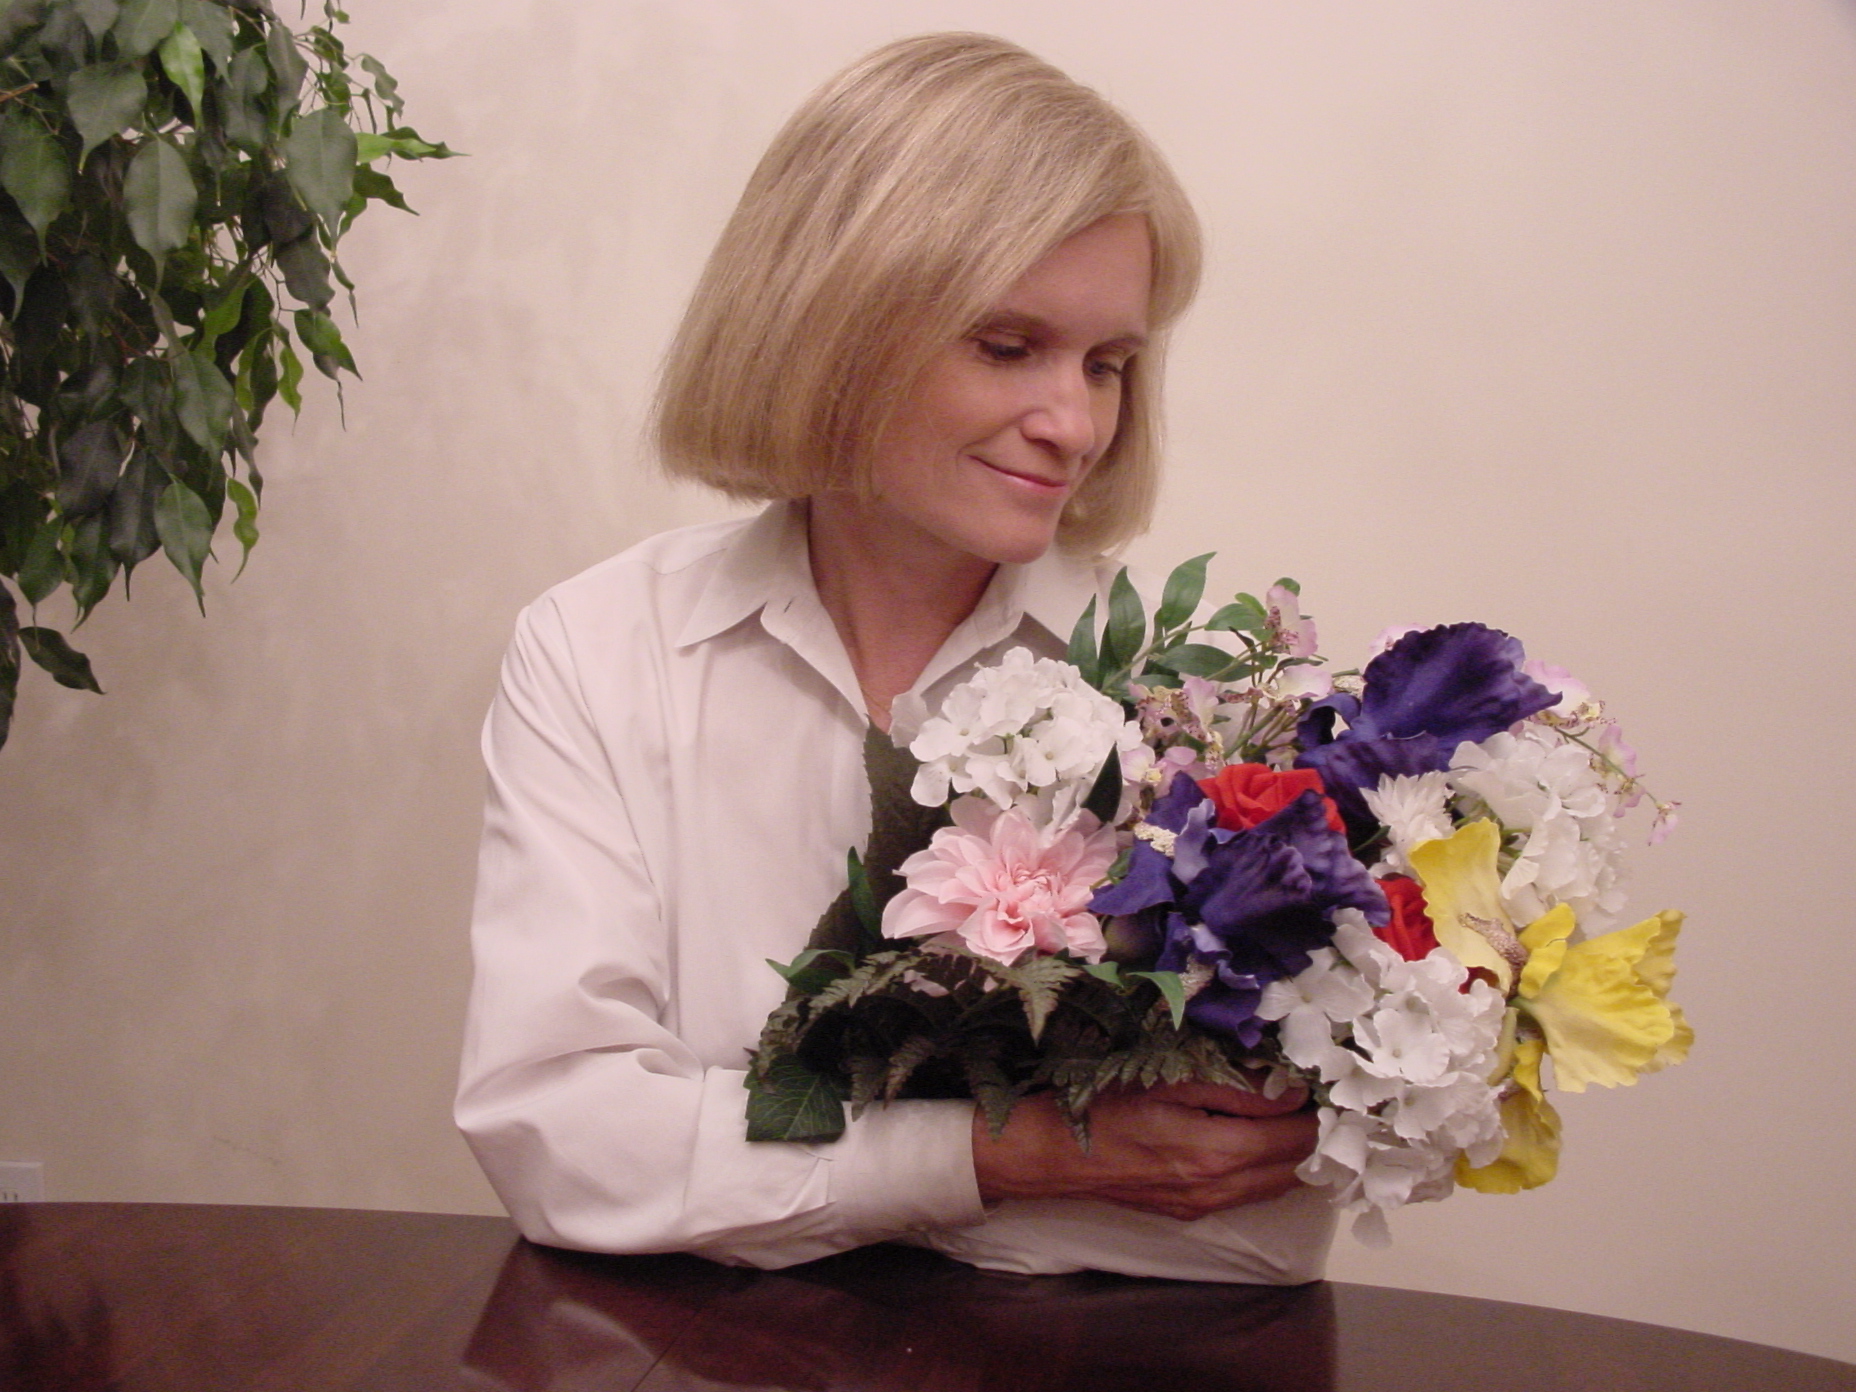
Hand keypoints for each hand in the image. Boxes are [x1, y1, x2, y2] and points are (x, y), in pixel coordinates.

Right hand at [971, 1081, 1316, 1222]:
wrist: (1054, 1154)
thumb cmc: (1105, 1105)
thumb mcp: (1171, 1079)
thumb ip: (1237, 1088)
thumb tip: (1292, 1091)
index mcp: (1218, 1153)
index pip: (1297, 1138)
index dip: (1318, 1112)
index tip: (1322, 1085)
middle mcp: (1219, 1189)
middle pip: (1295, 1168)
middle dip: (1312, 1135)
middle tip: (1312, 1098)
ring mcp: (1205, 1206)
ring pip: (1275, 1186)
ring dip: (1291, 1155)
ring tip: (1289, 1116)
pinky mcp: (1190, 1212)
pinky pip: (1248, 1195)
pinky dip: (1265, 1170)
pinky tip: (1255, 1141)